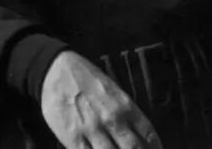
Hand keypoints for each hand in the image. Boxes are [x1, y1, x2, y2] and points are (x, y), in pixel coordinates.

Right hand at [40, 50, 162, 148]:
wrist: (56, 70)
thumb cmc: (87, 79)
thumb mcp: (114, 91)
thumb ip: (126, 112)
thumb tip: (139, 134)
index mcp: (125, 106)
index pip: (148, 134)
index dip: (155, 147)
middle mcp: (112, 119)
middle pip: (134, 148)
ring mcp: (92, 130)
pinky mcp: (73, 138)